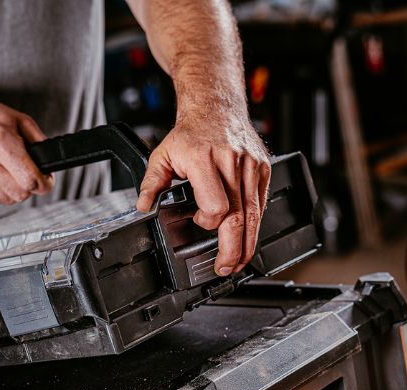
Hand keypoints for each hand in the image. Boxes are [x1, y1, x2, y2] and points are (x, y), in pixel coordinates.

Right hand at [0, 98, 53, 203]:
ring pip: (8, 199)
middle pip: (21, 193)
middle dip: (29, 186)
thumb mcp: (17, 119)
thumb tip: (49, 162)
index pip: (30, 179)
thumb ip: (38, 141)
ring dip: (13, 188)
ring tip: (5, 168)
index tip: (45, 181)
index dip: (44, 184)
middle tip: (26, 173)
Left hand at [136, 108, 270, 275]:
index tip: (198, 221)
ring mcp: (250, 166)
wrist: (216, 106)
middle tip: (224, 267)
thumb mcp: (161, 155)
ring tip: (238, 261)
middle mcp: (230, 163)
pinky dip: (254, 224)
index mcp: (203, 160)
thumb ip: (151, 184)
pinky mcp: (263, 168)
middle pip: (237, 217)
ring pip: (253, 214)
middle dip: (232, 249)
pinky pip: (260, 203)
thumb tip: (143, 207)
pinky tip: (247, 238)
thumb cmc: (190, 132)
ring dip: (247, 243)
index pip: (215, 206)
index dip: (206, 222)